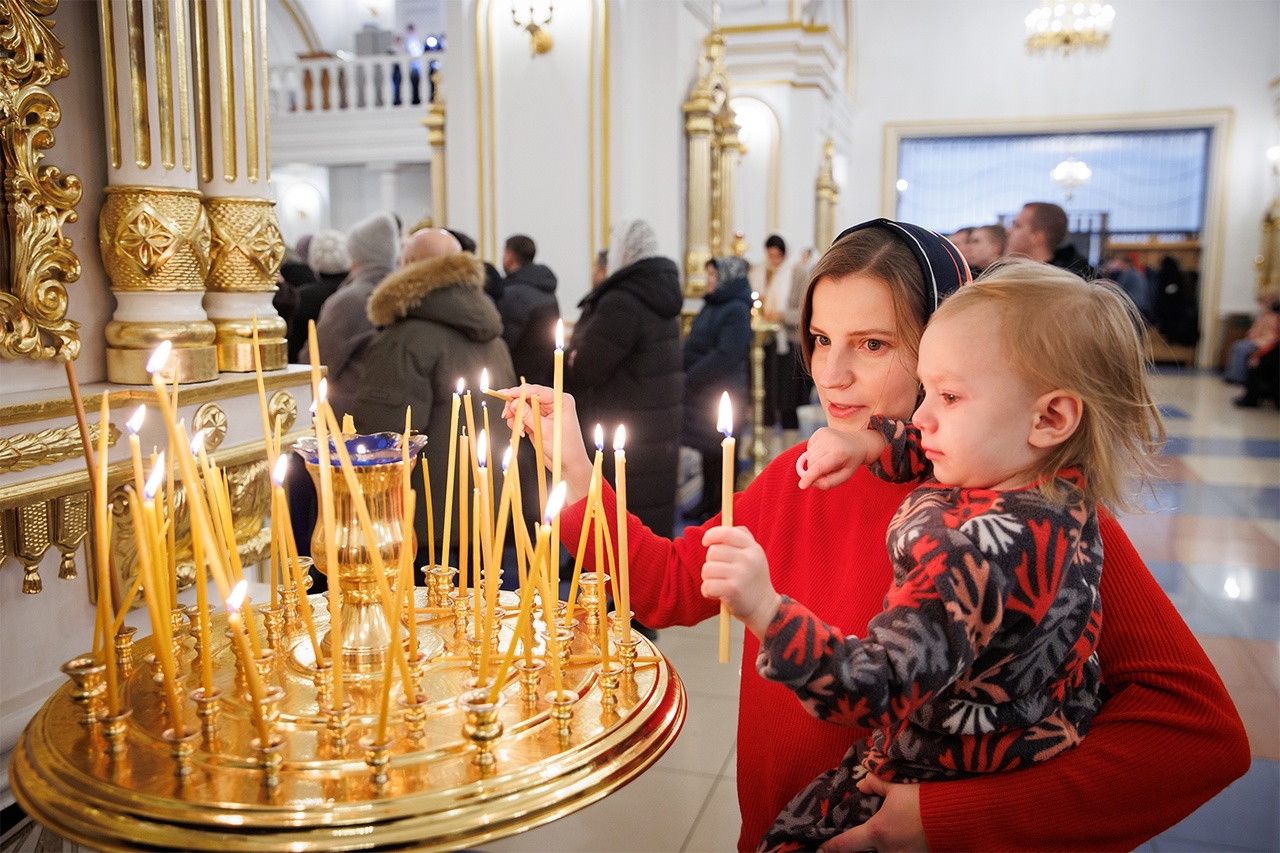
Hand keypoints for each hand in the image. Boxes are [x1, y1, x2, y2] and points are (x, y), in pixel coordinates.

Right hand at [499, 384, 592, 503]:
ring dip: (516, 415)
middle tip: (506, 414)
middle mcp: (554, 404)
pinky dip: (518, 422)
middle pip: (528, 396)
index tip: (505, 393)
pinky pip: (523, 416)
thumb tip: (513, 403)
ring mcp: (545, 412)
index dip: (519, 392)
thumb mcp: (544, 430)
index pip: (536, 390)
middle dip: (515, 405)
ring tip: (519, 428)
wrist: (568, 465)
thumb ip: (528, 415)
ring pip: (523, 406)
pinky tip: (521, 431)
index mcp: (561, 400)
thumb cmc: (564, 448)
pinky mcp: (538, 421)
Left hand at [699, 525, 780, 637]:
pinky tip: (719, 594)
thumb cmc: (753, 579)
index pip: (726, 533)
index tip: (706, 542)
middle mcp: (748, 559)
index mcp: (752, 548)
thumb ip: (741, 538)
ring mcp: (741, 574)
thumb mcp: (754, 554)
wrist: (765, 608)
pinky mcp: (732, 590)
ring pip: (707, 569)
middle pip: (712, 552)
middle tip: (721, 573)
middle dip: (711, 562)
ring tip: (721, 583)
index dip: (711, 535)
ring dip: (709, 578)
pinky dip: (708, 592)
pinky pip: (707, 586)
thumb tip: (721, 527)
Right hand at [797, 427, 882, 489]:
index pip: (820, 467)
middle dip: (814, 471)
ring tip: (828, 460)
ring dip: (814, 462)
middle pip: (811, 462)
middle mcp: (831, 441)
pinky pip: (809, 448)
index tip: (802, 485)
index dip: (809, 477)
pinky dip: (814, 453)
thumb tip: (809, 483)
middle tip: (826, 471)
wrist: (857, 444)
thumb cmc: (849, 463)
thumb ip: (828, 483)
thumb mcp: (844, 476)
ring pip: (808, 456)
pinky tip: (825, 452)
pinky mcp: (820, 431)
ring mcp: (825, 434)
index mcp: (840, 453)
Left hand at [816, 776, 927, 852]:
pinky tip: (902, 841)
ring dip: (882, 847)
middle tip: (858, 840)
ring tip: (886, 837)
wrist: (957, 815)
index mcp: (877, 832)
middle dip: (861, 847)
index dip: (830, 848)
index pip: (845, 844)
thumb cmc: (925, 800)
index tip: (820, 850)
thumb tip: (862, 786)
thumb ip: (876, 784)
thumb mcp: (897, 787)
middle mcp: (888, 851)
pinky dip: (899, 849)